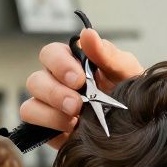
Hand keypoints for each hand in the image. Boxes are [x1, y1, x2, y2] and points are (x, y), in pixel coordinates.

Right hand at [20, 28, 143, 147]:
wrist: (137, 130)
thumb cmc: (129, 95)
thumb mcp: (126, 72)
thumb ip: (108, 54)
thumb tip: (88, 34)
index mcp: (72, 63)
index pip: (50, 54)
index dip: (59, 64)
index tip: (79, 79)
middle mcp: (56, 84)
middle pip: (35, 81)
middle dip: (55, 93)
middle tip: (77, 105)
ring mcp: (50, 109)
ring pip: (29, 106)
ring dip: (51, 114)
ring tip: (74, 120)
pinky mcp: (50, 131)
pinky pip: (35, 129)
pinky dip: (50, 129)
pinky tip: (70, 132)